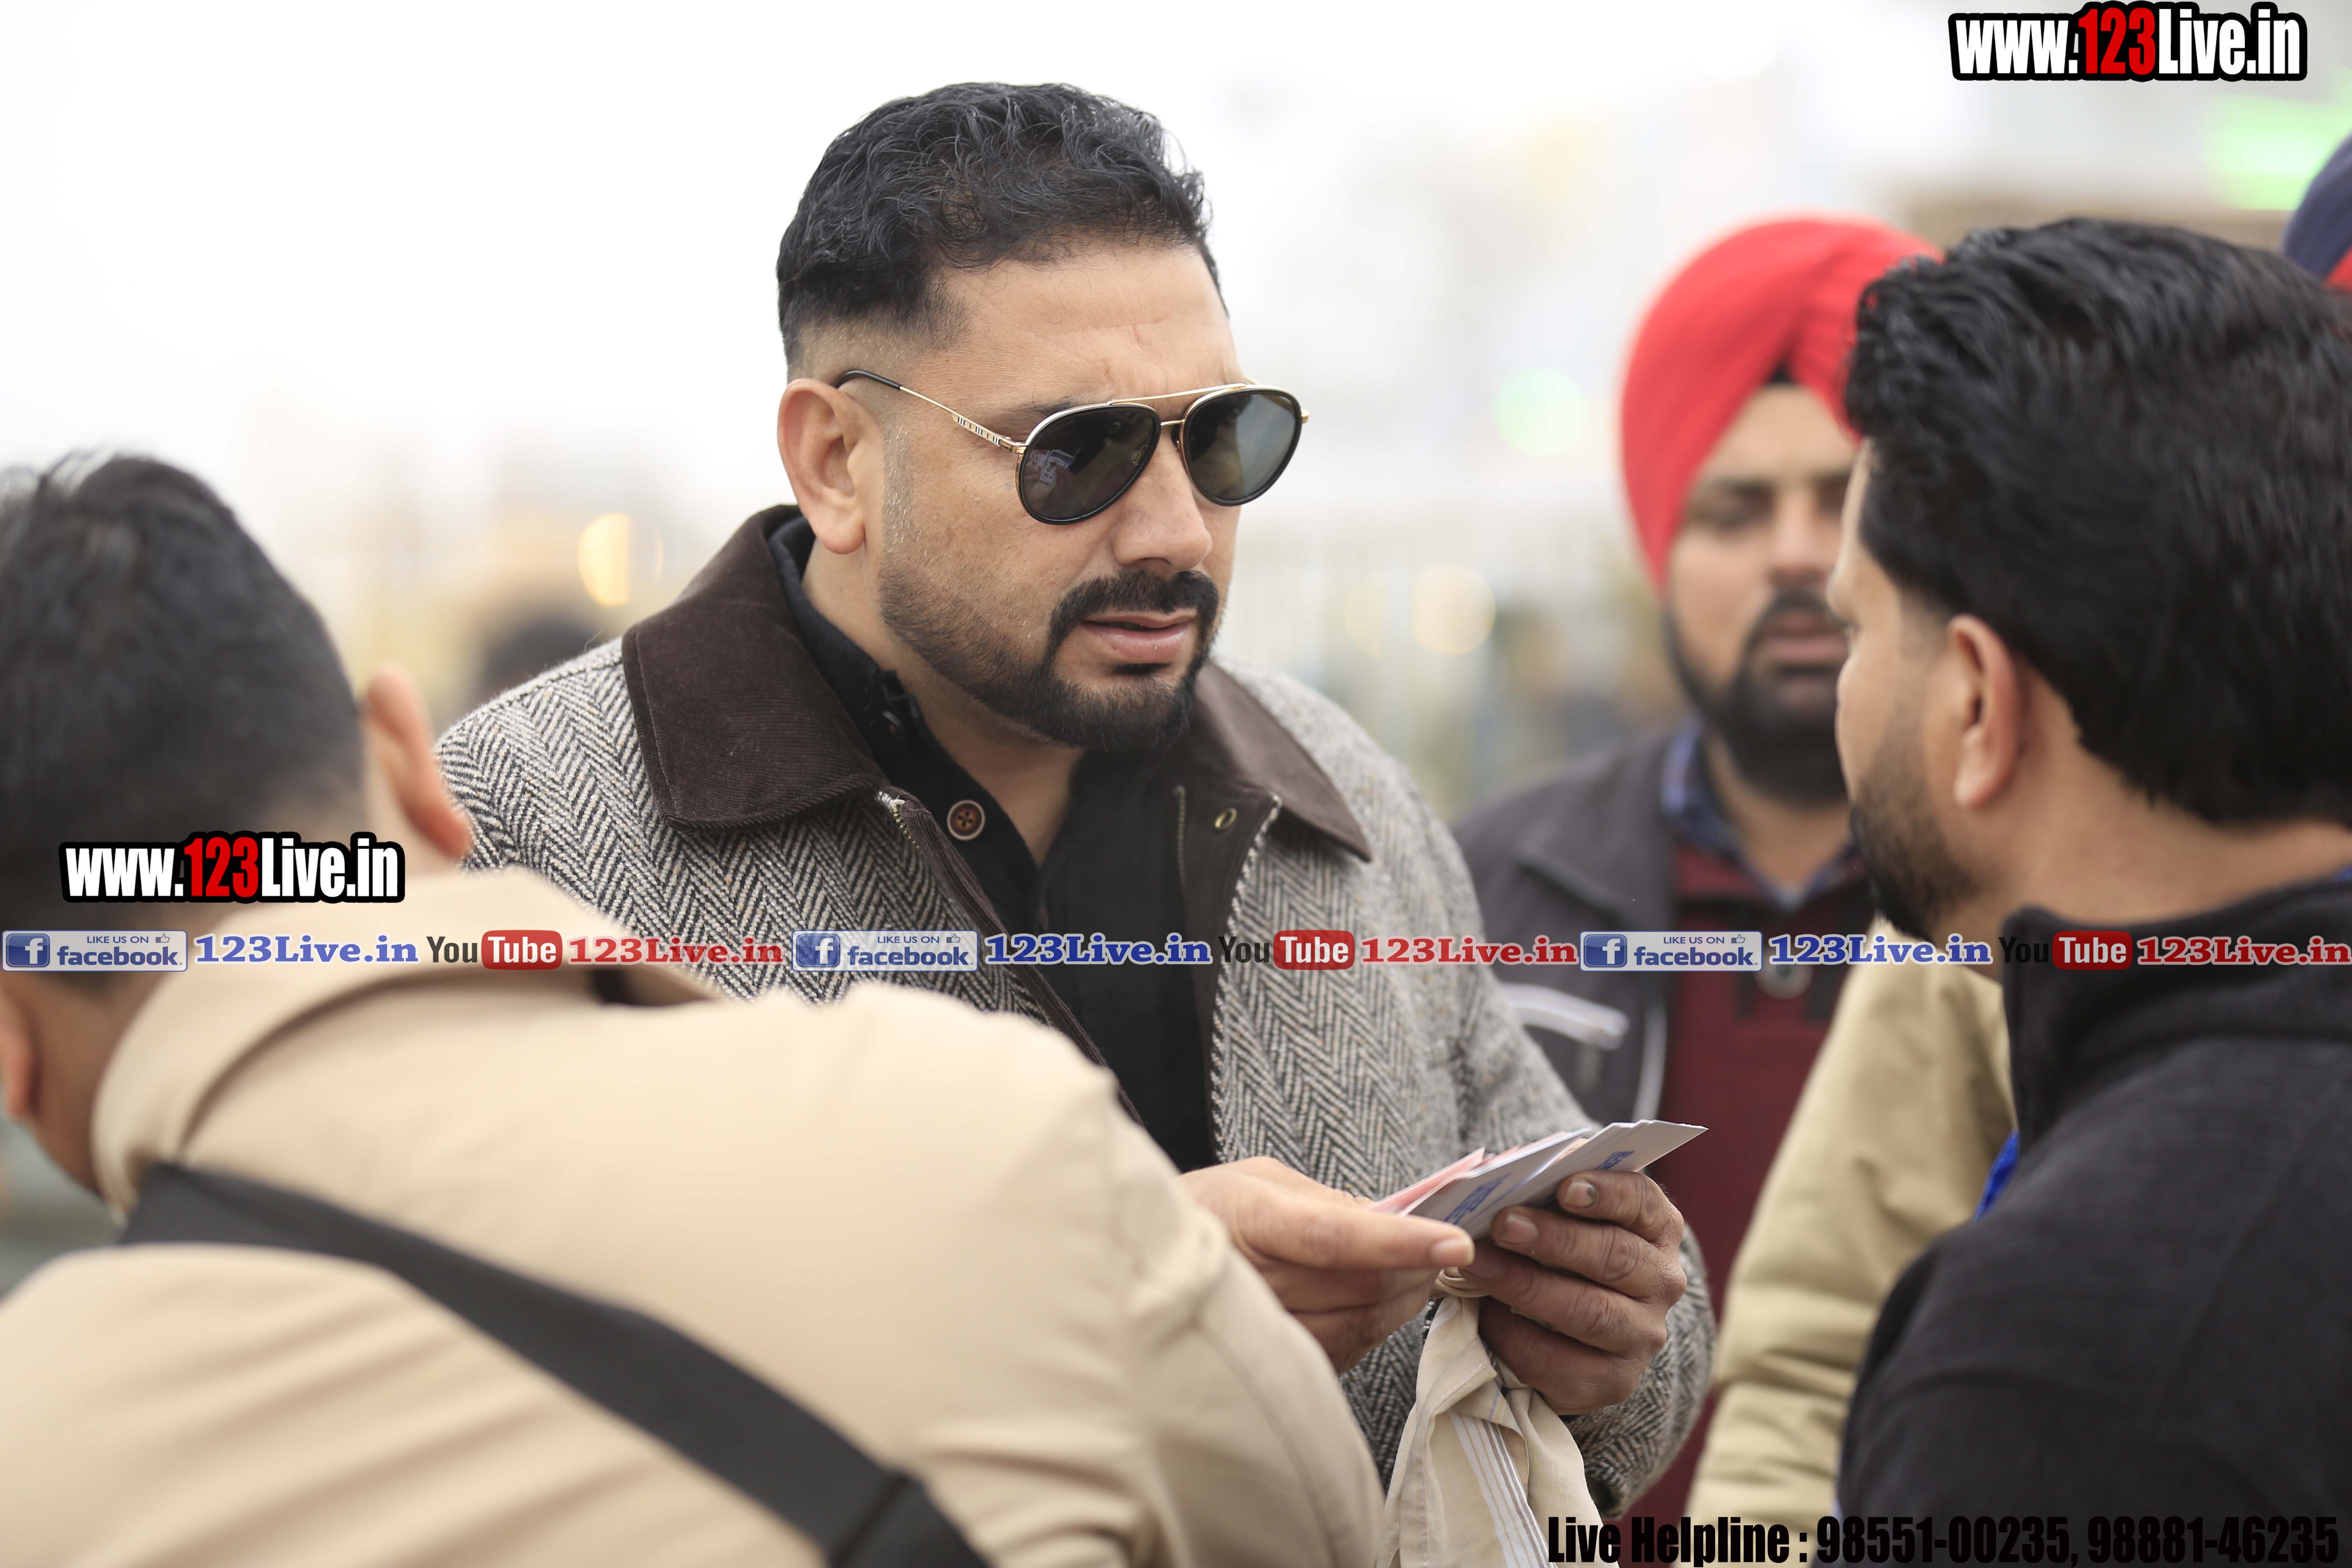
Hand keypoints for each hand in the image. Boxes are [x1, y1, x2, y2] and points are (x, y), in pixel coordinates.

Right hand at [1181, 1157, 1473, 1373]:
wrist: (1140, 1267)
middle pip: (1359, 1287)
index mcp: (1243, 1216)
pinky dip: (1373, 1328)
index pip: (1331, 1236)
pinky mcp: (1269, 1365)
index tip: (1453, 1242)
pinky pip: (1344, 1353)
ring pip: (1359, 1327)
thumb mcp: (1256, 1180)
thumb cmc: (1204, 1212)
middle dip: (1415, 1270)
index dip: (1398, 1242)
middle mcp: (1245, 1279)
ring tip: (1412, 1274)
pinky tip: (1370, 1303)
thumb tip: (1391, 1221)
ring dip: (1401, 1302)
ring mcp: (1254, 1331)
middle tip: (1441, 1249)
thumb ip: (1324, 1199)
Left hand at [1457, 1170, 1686, 1413]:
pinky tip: (1486, 1316)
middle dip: (1555, 1239)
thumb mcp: (1559, 1216)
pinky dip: (1518, 1337)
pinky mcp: (1614, 1382)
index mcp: (1656, 1229)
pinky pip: (1564, 1364)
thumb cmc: (1557, 1253)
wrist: (1570, 1334)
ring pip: (1592, 1312)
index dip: (1608, 1192)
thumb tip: (1497, 1172)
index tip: (1565, 1185)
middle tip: (1503, 1223)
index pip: (1643, 1203)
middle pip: (1615, 1257)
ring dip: (1529, 1287)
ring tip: (1478, 1265)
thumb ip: (1543, 1194)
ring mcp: (1643, 1335)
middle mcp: (1662, 1282)